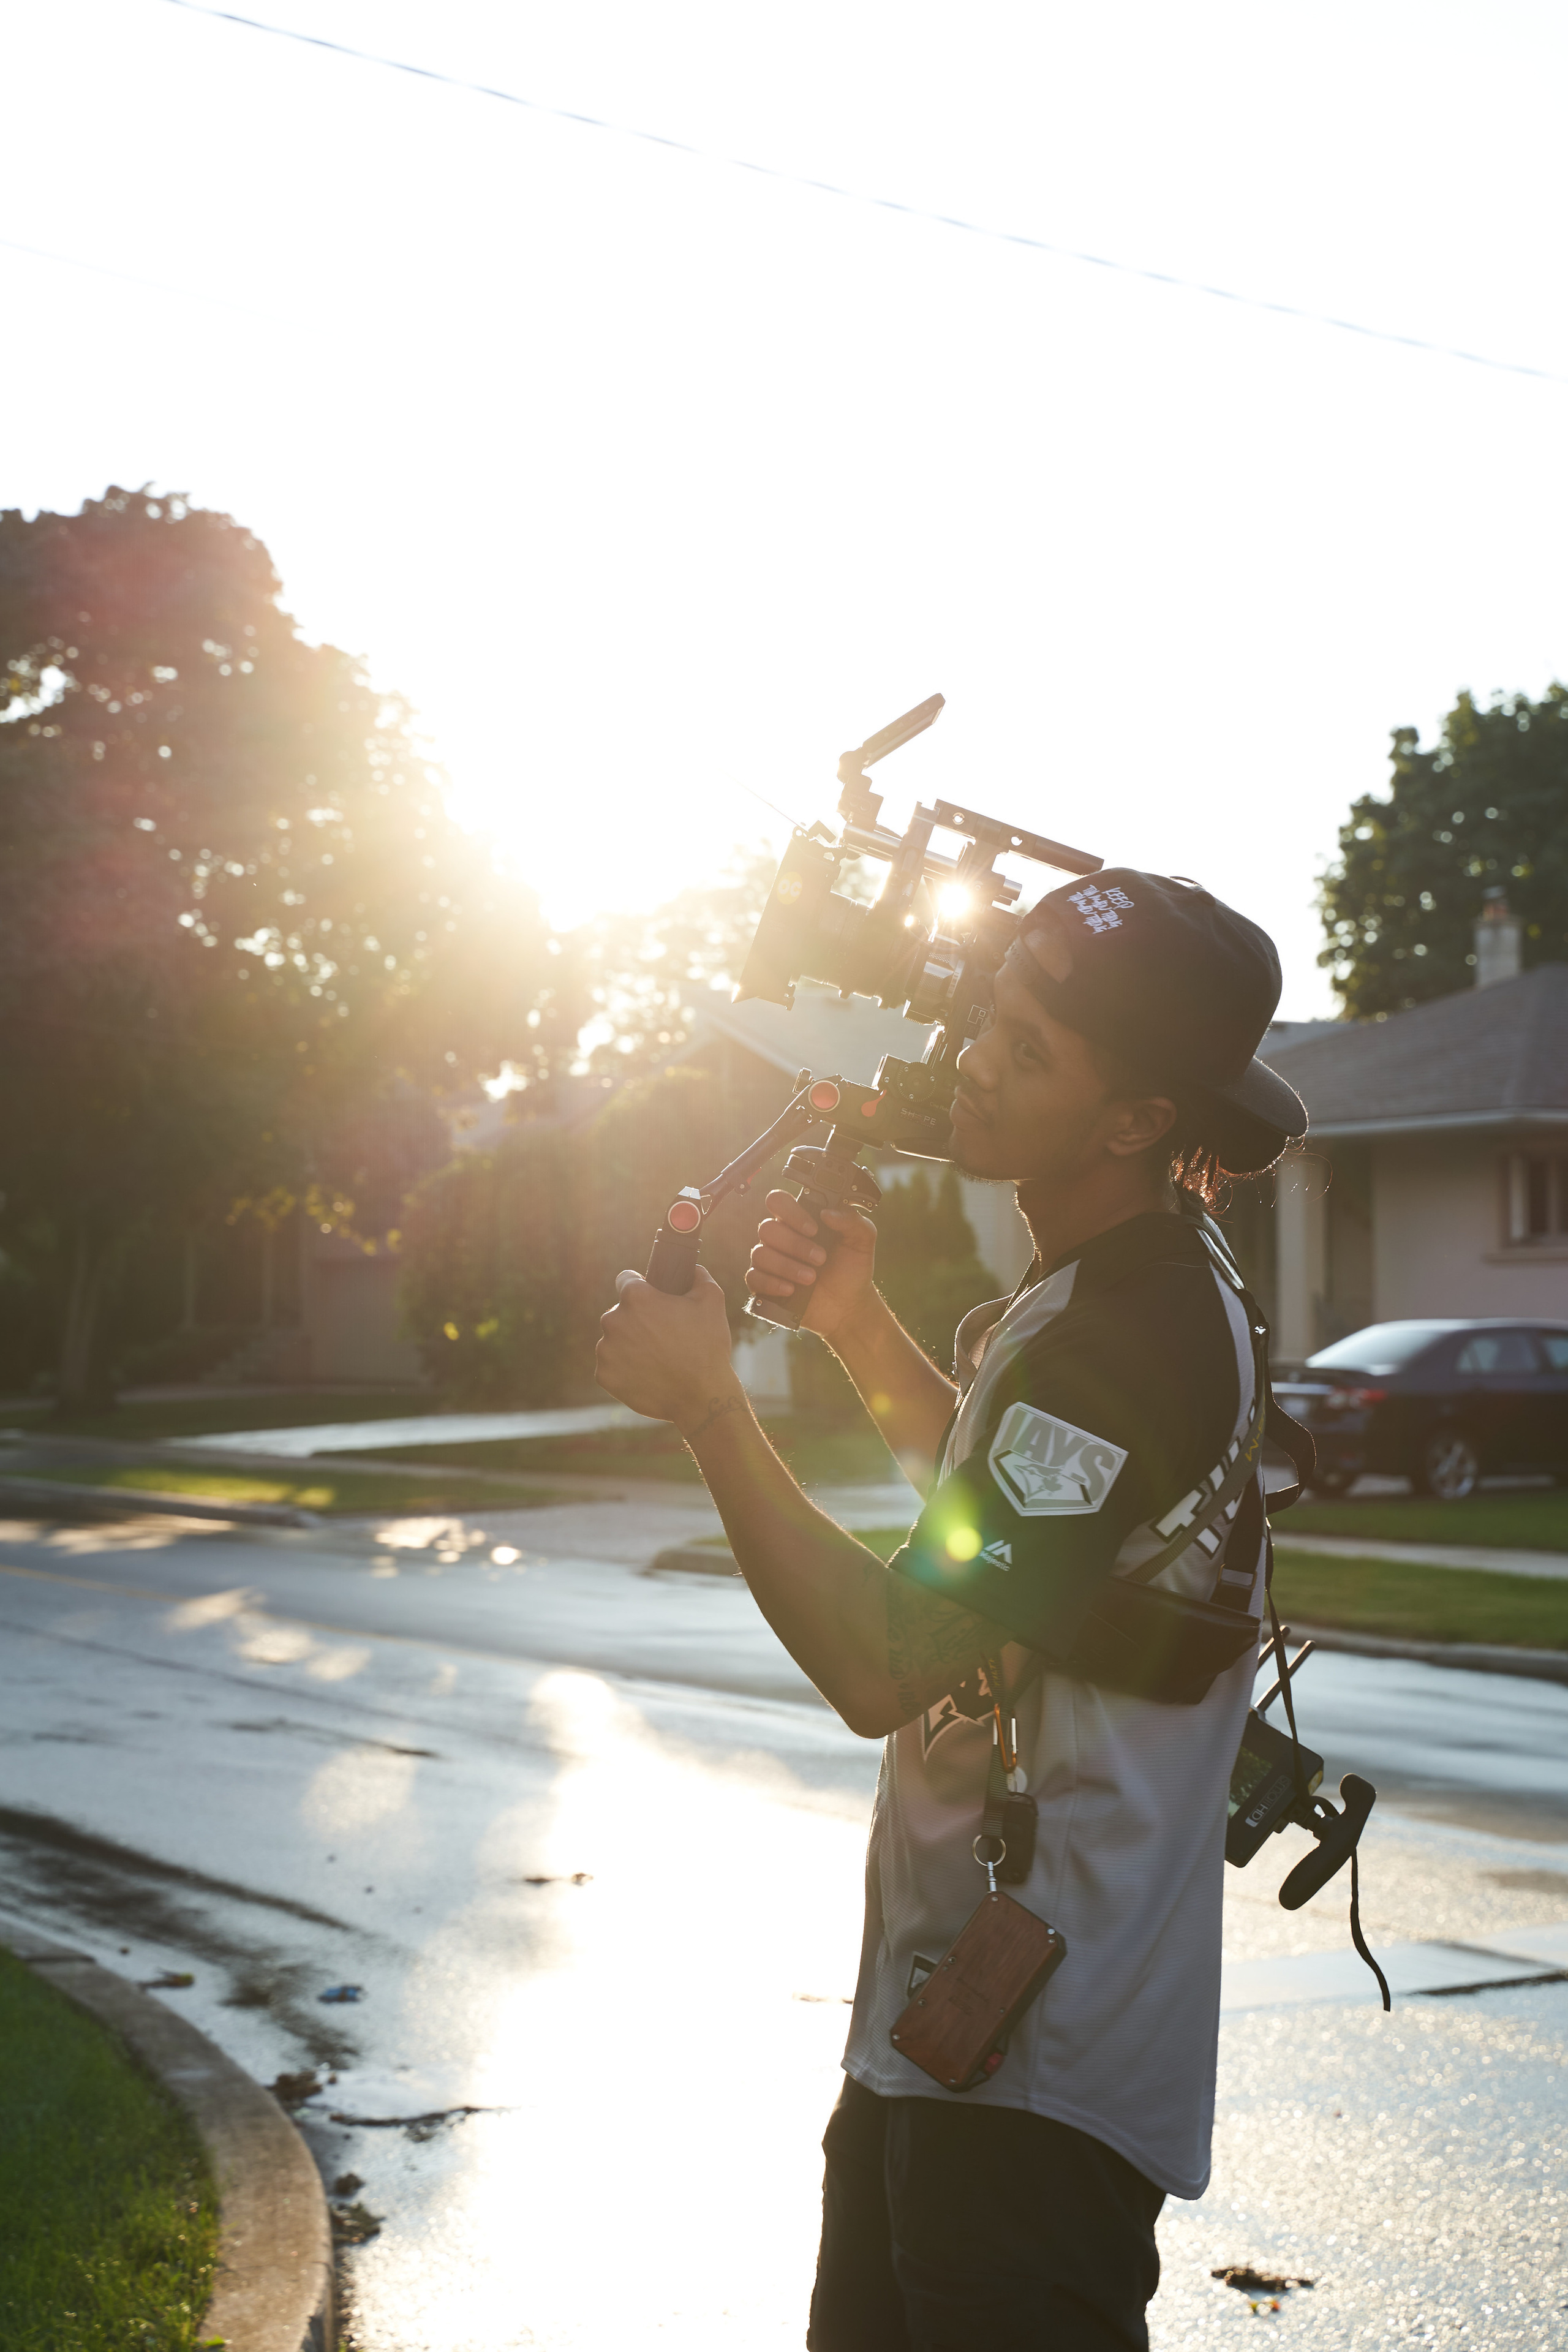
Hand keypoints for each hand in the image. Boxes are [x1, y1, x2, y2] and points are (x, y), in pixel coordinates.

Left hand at [596, 1263, 742, 1430]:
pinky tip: (646, 1374)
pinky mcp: (604, 1375)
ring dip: (629, 1344)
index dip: (639, 1286)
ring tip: (655, 1358)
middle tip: (661, 1335)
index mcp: (635, 1297)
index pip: (625, 1279)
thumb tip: (692, 1269)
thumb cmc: (707, 1347)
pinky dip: (624, 1369)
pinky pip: (610, 1366)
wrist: (700, 1397)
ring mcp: (606, 1349)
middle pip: (620, 1312)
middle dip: (637, 1320)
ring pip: (614, 1340)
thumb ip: (698, 1275)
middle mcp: (613, 1320)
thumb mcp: (712, 1300)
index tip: (649, 1298)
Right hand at [746, 1192, 876, 1340]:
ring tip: (811, 1278)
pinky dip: (772, 1283)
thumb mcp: (862, 1241)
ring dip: (787, 1266)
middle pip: (767, 1228)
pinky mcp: (764, 1284)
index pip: (778, 1201)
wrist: (848, 1306)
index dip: (791, 1212)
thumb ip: (851, 1220)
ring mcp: (770, 1261)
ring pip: (760, 1253)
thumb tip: (827, 1212)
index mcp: (800, 1221)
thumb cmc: (852, 1270)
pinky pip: (754, 1278)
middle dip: (795, 1245)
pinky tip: (791, 1290)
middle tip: (820, 1258)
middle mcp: (781, 1237)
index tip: (813, 1229)